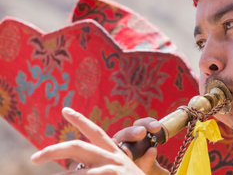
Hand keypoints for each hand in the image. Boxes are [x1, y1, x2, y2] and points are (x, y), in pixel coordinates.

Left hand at [30, 107, 167, 174]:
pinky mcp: (119, 172)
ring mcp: (115, 165)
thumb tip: (151, 148)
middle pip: (80, 145)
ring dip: (64, 167)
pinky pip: (96, 172)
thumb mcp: (136, 171)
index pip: (96, 132)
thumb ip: (139, 161)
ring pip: (82, 156)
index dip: (81, 120)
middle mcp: (113, 156)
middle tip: (35, 157)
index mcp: (114, 154)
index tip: (65, 109)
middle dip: (54, 149)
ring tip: (51, 172)